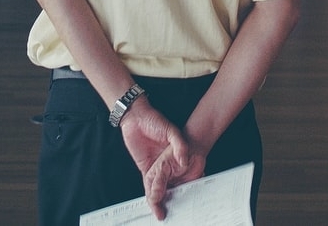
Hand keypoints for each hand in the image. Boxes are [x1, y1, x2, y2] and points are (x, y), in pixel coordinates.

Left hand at [119, 97, 188, 217]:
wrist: (136, 116)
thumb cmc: (154, 120)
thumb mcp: (171, 130)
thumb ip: (179, 144)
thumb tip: (184, 160)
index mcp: (175, 155)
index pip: (183, 173)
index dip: (187, 185)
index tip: (192, 196)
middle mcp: (167, 163)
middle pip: (173, 183)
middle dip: (176, 197)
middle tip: (179, 210)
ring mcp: (156, 166)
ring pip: (161, 187)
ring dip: (162, 199)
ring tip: (166, 211)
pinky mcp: (145, 167)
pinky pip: (149, 183)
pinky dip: (151, 194)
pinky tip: (155, 203)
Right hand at [143, 139, 206, 219]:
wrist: (192, 145)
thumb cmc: (174, 150)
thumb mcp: (162, 167)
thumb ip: (158, 183)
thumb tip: (154, 198)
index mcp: (154, 177)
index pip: (152, 196)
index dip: (155, 206)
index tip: (160, 214)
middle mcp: (164, 182)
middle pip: (162, 200)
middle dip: (164, 209)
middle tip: (167, 215)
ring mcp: (175, 184)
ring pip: (173, 200)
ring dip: (176, 206)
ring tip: (179, 211)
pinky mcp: (186, 184)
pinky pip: (185, 196)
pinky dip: (187, 201)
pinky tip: (189, 202)